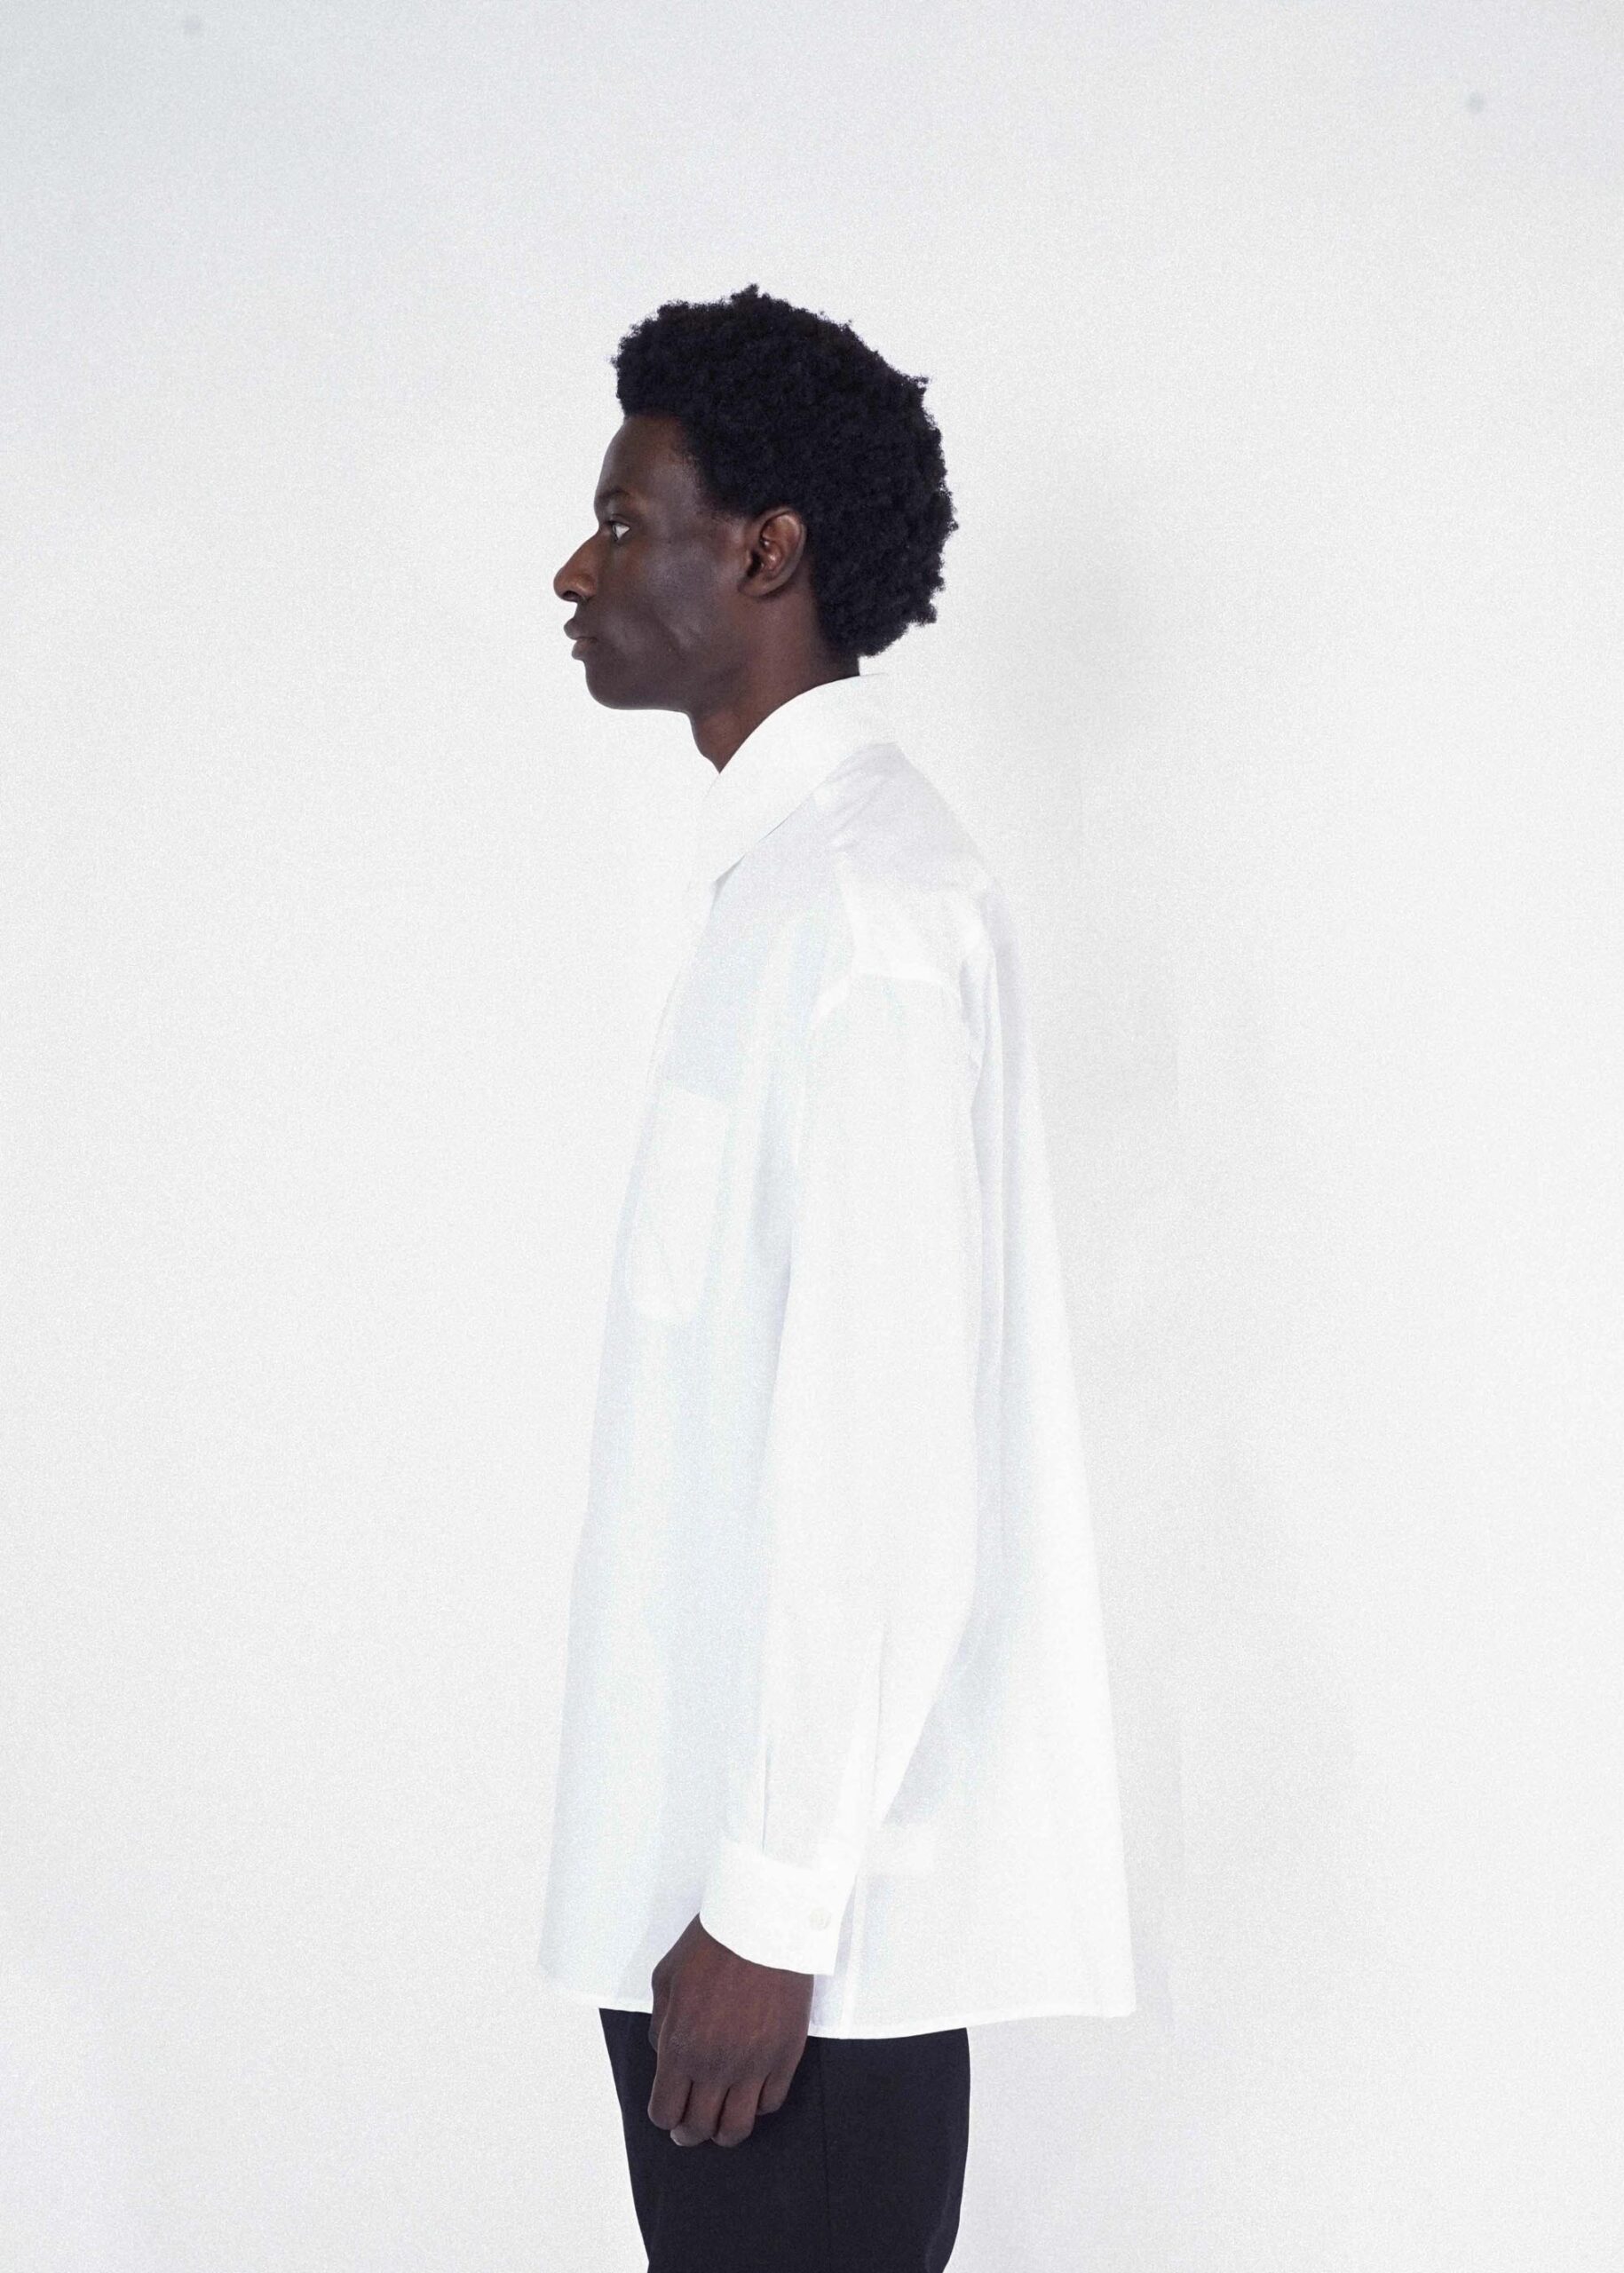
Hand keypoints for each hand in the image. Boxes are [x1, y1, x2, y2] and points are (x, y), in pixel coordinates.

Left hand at [646, 1913, 812, 2147]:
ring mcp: (754, 2065)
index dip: (664, 2118)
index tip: (668, 2114)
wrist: (763, 1923)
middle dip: (690, 2134)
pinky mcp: (786, 2055)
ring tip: (722, 2127)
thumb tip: (665, 2054)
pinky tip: (752, 2095)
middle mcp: (715, 2065)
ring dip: (725, 2133)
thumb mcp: (665, 1978)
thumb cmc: (711, 1944)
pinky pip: (772, 2102)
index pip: (665, 2110)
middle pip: (700, 2127)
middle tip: (690, 2129)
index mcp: (680, 2047)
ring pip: (738, 2127)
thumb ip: (660, 2023)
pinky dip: (758, 2106)